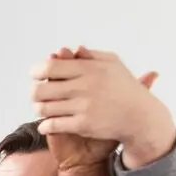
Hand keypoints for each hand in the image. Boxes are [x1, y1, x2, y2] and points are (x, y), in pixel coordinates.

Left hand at [31, 46, 173, 167]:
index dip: (36, 71)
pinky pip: (52, 125)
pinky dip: (44, 126)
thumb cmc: (125, 88)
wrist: (141, 117)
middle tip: (38, 95)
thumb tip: (73, 49)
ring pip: (43, 109)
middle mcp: (84, 87)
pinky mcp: (83, 125)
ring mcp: (83, 106)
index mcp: (89, 69)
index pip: (50, 68)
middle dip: (35, 93)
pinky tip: (46, 125)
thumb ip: (91, 56)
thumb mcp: (113, 65)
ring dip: (39, 109)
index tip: (35, 75)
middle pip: (40, 90)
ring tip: (43, 108)